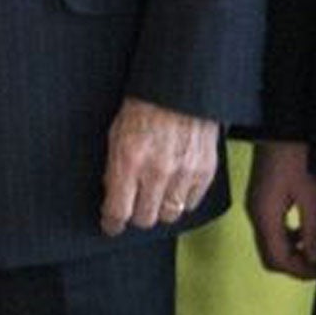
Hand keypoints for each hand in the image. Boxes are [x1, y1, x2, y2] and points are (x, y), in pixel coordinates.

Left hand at [99, 96, 218, 234]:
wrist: (179, 89)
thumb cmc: (144, 106)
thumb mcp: (116, 133)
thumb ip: (114, 167)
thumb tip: (112, 194)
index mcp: (129, 161)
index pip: (118, 211)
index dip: (112, 223)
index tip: (111, 225)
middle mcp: (157, 172)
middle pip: (144, 219)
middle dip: (135, 215)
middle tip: (133, 206)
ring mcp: (184, 173)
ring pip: (169, 215)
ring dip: (159, 209)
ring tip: (154, 196)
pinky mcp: (205, 172)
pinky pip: (191, 203)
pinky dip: (182, 199)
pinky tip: (174, 187)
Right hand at [247, 139, 315, 278]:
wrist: (279, 129)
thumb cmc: (296, 158)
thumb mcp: (311, 196)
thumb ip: (312, 231)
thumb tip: (315, 259)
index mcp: (265, 215)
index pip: (276, 259)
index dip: (299, 271)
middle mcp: (255, 214)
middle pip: (269, 256)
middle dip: (293, 265)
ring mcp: (255, 207)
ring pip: (269, 245)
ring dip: (290, 252)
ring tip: (314, 247)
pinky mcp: (259, 200)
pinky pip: (270, 231)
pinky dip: (285, 238)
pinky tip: (302, 230)